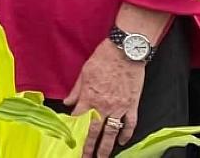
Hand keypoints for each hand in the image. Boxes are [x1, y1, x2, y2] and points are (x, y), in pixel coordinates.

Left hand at [67, 40, 147, 157]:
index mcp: (89, 97)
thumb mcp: (84, 72)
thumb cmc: (104, 58)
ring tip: (102, 157)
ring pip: (112, 132)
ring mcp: (119, 107)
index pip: (78, 118)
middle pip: (94, 131)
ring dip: (106, 147)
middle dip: (89, 147)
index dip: (73, 130)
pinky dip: (126, 134)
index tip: (69, 140)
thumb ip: (76, 90)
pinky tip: (122, 142)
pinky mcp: (132, 105)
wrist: (126, 51)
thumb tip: (67, 102)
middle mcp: (103, 105)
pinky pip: (130, 124)